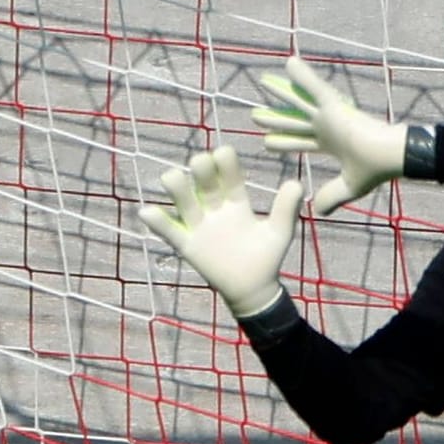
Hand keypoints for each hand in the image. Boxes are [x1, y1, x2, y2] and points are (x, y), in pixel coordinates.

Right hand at [139, 146, 302, 317]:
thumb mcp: (279, 232)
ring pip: (183, 200)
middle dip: (200, 169)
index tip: (223, 154)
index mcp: (236, 201)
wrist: (253, 288)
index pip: (228, 174)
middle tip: (202, 165)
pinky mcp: (188, 245)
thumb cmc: (266, 258)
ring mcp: (200, 225)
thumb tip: (296, 183)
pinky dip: (157, 222)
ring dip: (176, 186)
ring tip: (172, 179)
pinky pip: (170, 231)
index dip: (224, 163)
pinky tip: (147, 212)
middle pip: (203, 181)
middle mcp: (215, 208)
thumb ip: (285, 209)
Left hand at [252, 56, 408, 215]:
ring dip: (281, 92)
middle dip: (275, 119)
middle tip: (255, 115)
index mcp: (331, 144)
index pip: (301, 142)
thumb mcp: (350, 187)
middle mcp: (328, 127)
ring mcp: (330, 115)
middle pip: (295, 121)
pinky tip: (289, 63)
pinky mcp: (336, 107)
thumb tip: (318, 211)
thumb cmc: (377, 170)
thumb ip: (333, 196)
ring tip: (262, 82)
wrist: (391, 157)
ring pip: (299, 102)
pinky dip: (302, 76)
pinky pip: (315, 88)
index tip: (266, 142)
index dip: (284, 142)